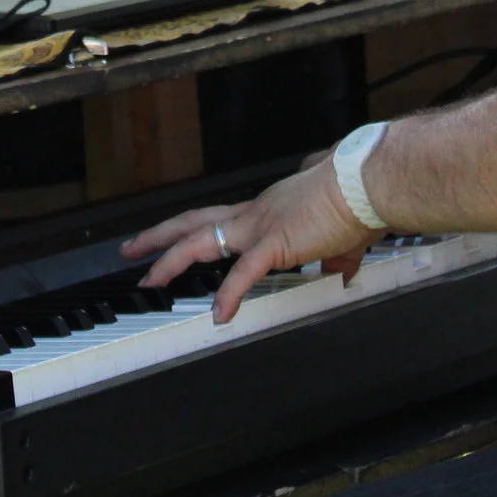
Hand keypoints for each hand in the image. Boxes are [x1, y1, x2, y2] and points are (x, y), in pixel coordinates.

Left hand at [120, 156, 373, 323]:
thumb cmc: (357, 196)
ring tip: (148, 279)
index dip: (194, 232)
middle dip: (158, 236)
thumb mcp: (340, 233)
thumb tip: (341, 273)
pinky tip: (218, 315)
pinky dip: (228, 295)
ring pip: (200, 241)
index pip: (220, 220)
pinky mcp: (276, 242)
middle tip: (130, 248)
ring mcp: (260, 225)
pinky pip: (244, 273)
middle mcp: (255, 213)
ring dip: (169, 260)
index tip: (176, 241)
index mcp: (267, 210)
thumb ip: (336, 256)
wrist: (366, 181)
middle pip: (193, 222)